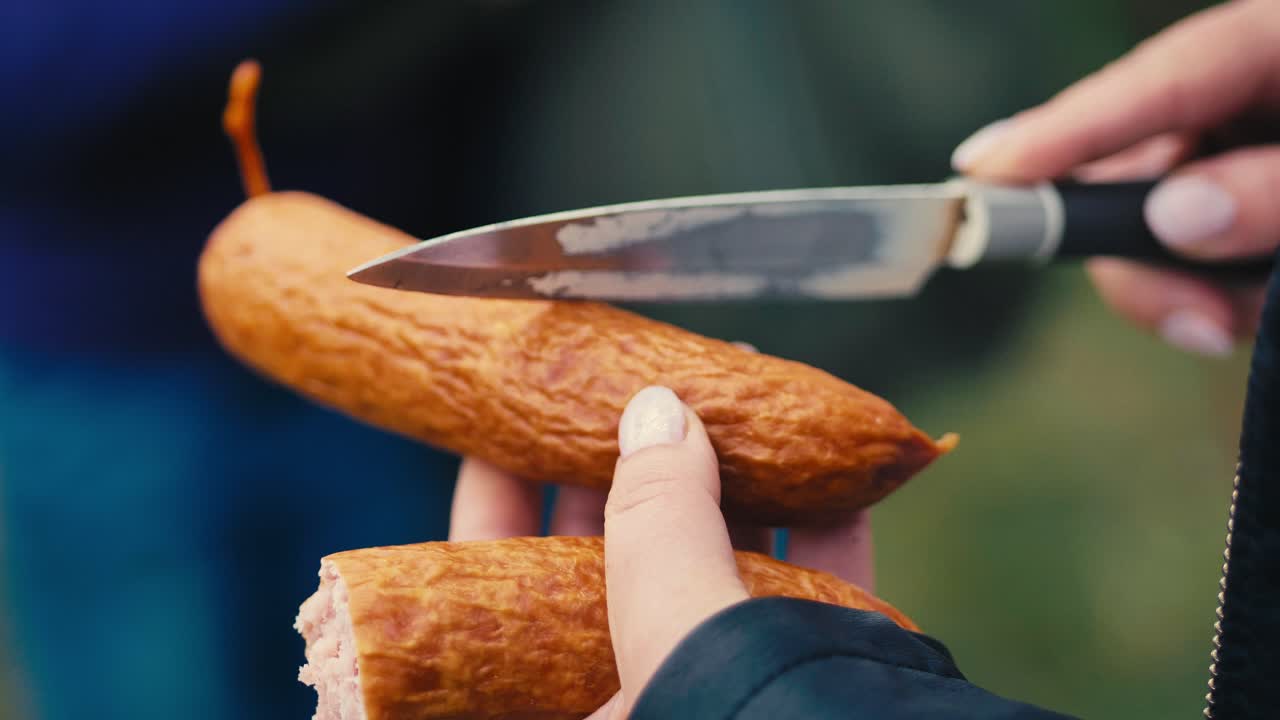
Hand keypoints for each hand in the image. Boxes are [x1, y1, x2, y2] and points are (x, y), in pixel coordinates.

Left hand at [449, 384, 875, 717]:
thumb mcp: (670, 646)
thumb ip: (655, 529)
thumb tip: (656, 410)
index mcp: (549, 713)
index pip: (484, 597)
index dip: (490, 503)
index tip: (500, 416)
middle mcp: (629, 711)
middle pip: (604, 574)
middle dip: (626, 474)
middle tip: (638, 385)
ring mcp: (718, 708)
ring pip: (713, 583)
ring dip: (735, 490)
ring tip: (745, 395)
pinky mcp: (811, 702)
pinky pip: (813, 611)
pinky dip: (827, 542)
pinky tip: (840, 468)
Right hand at [951, 0, 1279, 356]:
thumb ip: (1273, 191)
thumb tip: (1175, 216)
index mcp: (1278, 49)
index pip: (1161, 78)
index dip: (1070, 126)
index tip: (982, 168)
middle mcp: (1244, 101)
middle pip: (1138, 168)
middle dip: (1144, 258)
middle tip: (1199, 325)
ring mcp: (1237, 160)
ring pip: (1148, 227)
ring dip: (1182, 292)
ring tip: (1238, 328)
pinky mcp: (1235, 214)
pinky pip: (1183, 259)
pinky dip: (1207, 299)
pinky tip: (1245, 317)